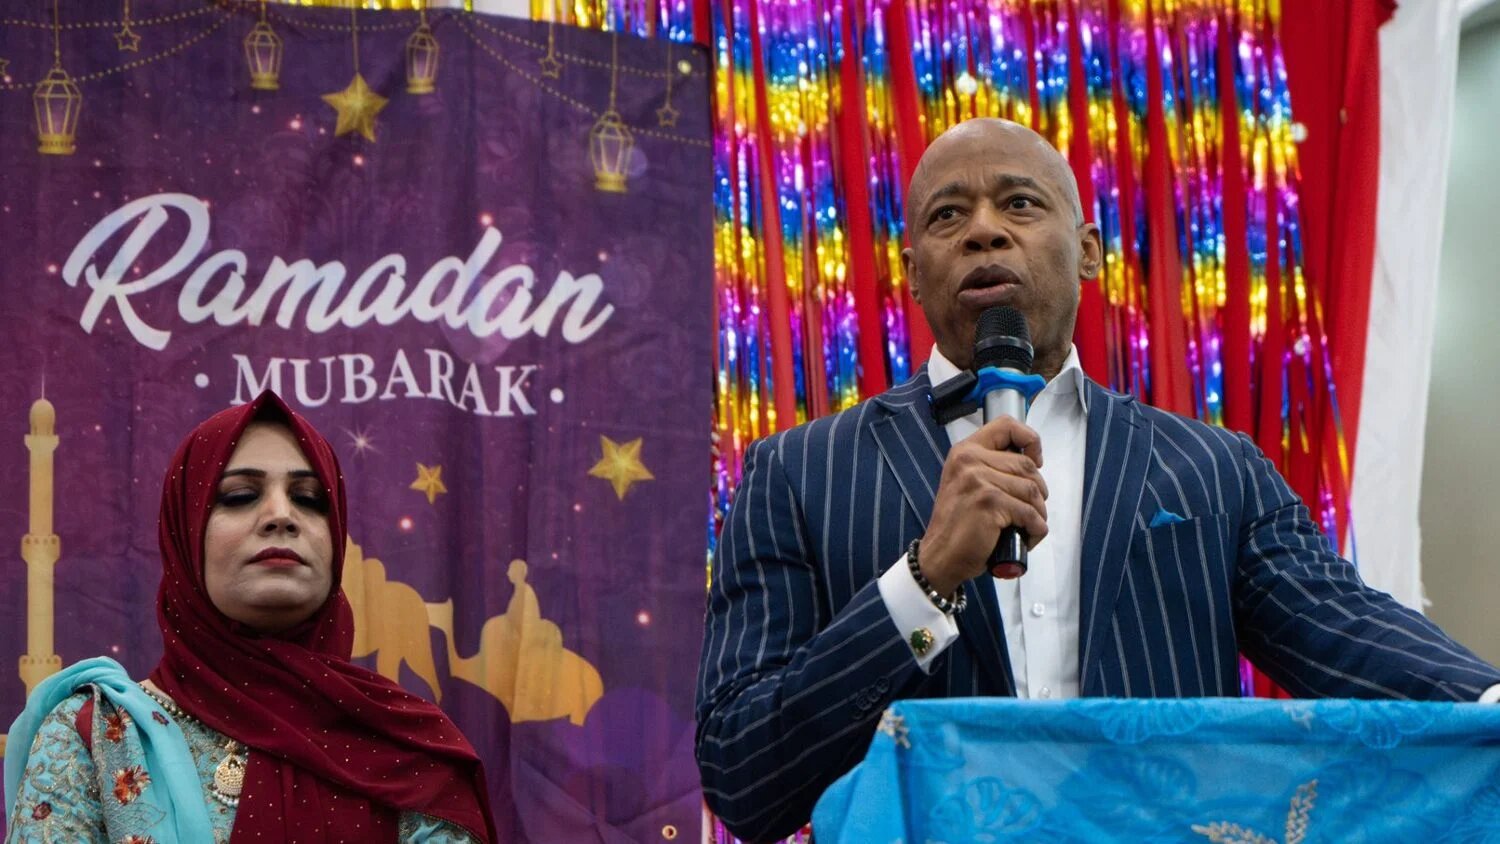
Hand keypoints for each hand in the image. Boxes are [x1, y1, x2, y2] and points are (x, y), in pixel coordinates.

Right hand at [918, 416, 1047, 596]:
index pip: (1006, 425)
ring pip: (1032, 490)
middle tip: (1030, 510)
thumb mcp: (967, 482)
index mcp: (965, 451)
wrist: (940, 555)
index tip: (1035, 459)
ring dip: (1038, 513)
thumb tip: (1030, 461)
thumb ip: (991, 466)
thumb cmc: (958, 524)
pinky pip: (1029, 513)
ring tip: (1027, 526)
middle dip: (1038, 491)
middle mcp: (970, 461)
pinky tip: (1026, 537)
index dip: (1030, 440)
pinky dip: (1036, 529)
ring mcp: (978, 480)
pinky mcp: (989, 502)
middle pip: (1027, 464)